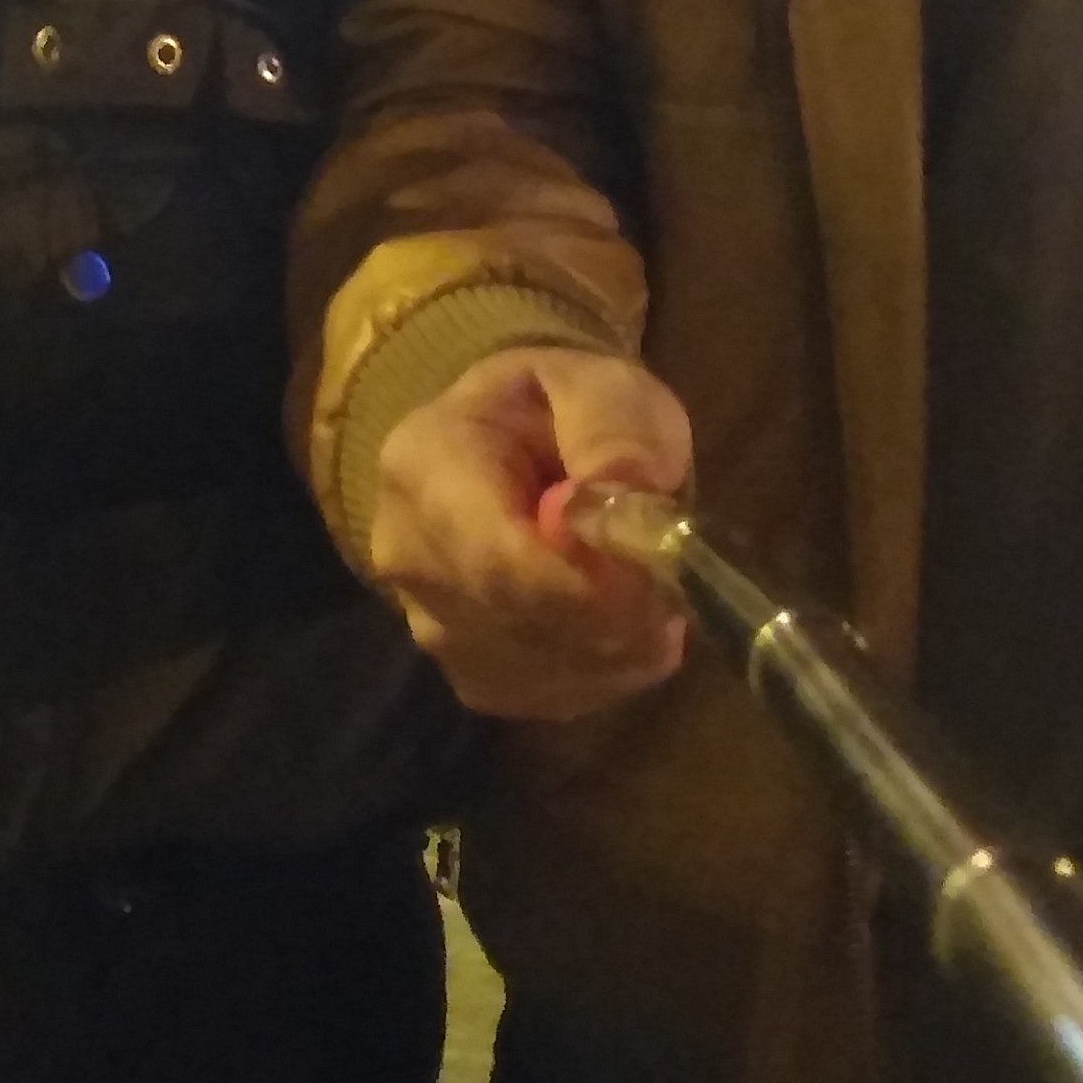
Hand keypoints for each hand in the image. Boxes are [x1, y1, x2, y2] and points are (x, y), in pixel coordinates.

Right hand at [365, 344, 692, 719]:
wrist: (507, 450)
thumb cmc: (557, 413)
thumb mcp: (598, 386)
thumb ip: (612, 427)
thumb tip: (624, 493)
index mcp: (422, 465)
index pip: (498, 557)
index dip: (590, 581)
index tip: (663, 570)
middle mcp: (408, 559)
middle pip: (524, 620)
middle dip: (618, 610)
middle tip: (675, 577)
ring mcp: (433, 629)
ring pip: (552, 666)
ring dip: (622, 639)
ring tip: (641, 581)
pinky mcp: (472, 680)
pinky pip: (561, 697)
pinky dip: (610, 666)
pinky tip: (615, 615)